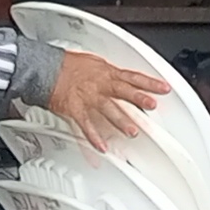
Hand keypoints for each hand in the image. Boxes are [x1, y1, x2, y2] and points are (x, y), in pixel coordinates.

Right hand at [46, 48, 170, 151]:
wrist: (46, 68)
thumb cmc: (68, 65)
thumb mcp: (94, 62)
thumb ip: (110, 73)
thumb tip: (123, 78)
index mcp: (107, 73)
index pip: (133, 76)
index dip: (150, 82)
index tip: (164, 88)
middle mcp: (100, 85)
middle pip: (123, 91)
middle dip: (139, 99)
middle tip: (152, 106)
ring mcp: (88, 98)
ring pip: (108, 109)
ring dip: (120, 121)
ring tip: (132, 131)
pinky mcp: (75, 109)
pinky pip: (86, 125)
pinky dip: (94, 137)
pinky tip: (102, 146)